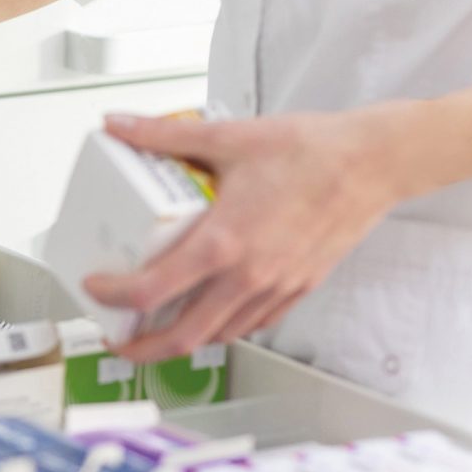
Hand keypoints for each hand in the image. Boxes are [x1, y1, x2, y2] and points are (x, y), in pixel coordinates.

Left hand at [84, 107, 411, 362]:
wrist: (375, 162)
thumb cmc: (310, 150)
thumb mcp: (227, 136)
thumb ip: (164, 135)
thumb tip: (119, 124)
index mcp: (224, 242)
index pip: (151, 289)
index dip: (113, 297)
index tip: (96, 289)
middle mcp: (248, 275)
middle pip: (182, 336)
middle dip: (140, 347)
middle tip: (117, 338)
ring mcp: (275, 288)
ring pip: (218, 336)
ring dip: (181, 340)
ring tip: (156, 328)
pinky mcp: (298, 289)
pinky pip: (252, 325)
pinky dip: (223, 328)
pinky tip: (209, 313)